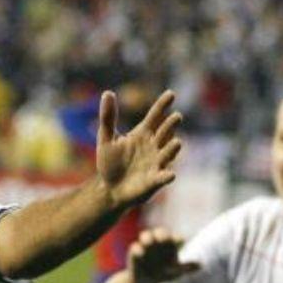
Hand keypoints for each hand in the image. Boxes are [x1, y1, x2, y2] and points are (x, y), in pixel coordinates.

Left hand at [96, 89, 182, 208]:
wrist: (110, 189)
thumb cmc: (110, 163)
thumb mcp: (106, 139)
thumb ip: (108, 117)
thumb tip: (107, 92)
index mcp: (143, 133)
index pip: (155, 116)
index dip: (162, 105)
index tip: (171, 94)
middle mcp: (153, 146)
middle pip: (165, 132)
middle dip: (171, 126)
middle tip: (176, 117)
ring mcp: (156, 163)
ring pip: (167, 153)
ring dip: (172, 149)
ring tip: (177, 142)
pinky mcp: (154, 180)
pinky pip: (162, 177)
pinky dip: (166, 176)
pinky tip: (170, 175)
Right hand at [128, 227, 199, 282]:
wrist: (145, 282)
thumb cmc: (162, 275)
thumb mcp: (175, 272)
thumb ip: (186, 268)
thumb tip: (201, 266)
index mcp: (170, 244)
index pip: (175, 238)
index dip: (177, 239)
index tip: (179, 241)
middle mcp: (158, 241)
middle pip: (160, 233)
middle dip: (161, 234)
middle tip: (163, 238)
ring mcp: (146, 245)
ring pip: (146, 235)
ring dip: (147, 237)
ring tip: (149, 242)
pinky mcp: (134, 251)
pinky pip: (135, 247)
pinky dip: (138, 249)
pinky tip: (141, 254)